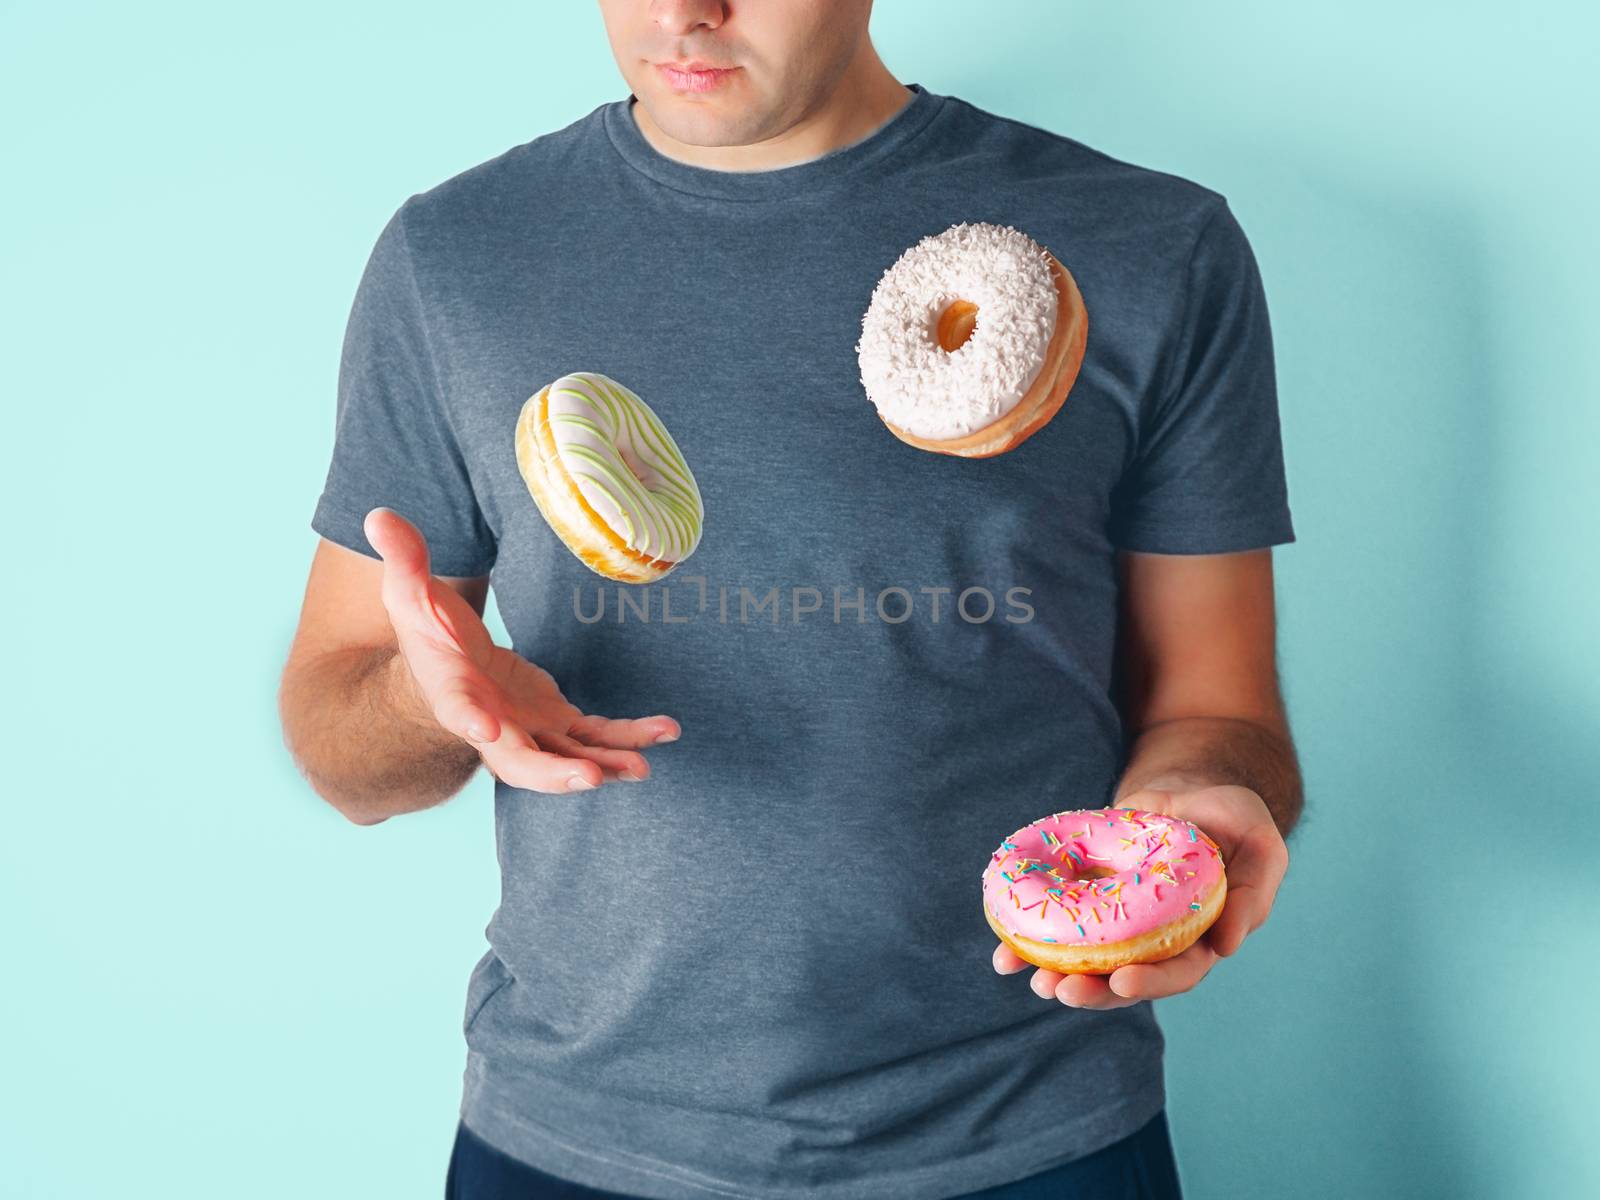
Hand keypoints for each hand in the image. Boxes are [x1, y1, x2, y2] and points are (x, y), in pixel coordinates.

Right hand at [363, 506, 679, 793]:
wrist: (449, 671)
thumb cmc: (429, 635)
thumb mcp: (411, 594)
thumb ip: (403, 561)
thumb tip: (378, 515)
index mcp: (453, 693)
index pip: (456, 710)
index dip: (469, 720)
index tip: (483, 729)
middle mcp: (493, 726)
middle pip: (519, 761)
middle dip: (553, 773)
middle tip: (589, 779)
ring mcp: (529, 731)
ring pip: (567, 759)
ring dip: (605, 765)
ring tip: (641, 767)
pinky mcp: (559, 724)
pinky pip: (598, 737)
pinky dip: (630, 738)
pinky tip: (666, 731)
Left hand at [992, 785, 1288, 1007]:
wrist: (1187, 790)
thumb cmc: (1232, 817)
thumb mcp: (1259, 844)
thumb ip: (1253, 892)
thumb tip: (1227, 946)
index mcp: (1202, 938)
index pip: (1177, 971)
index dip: (1151, 982)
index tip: (1121, 982)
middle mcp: (1159, 941)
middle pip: (1126, 978)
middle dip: (1093, 990)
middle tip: (1060, 990)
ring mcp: (1121, 925)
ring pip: (1090, 963)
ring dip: (1060, 975)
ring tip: (1032, 979)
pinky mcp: (1090, 902)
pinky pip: (1061, 929)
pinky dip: (1031, 943)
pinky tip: (1004, 956)